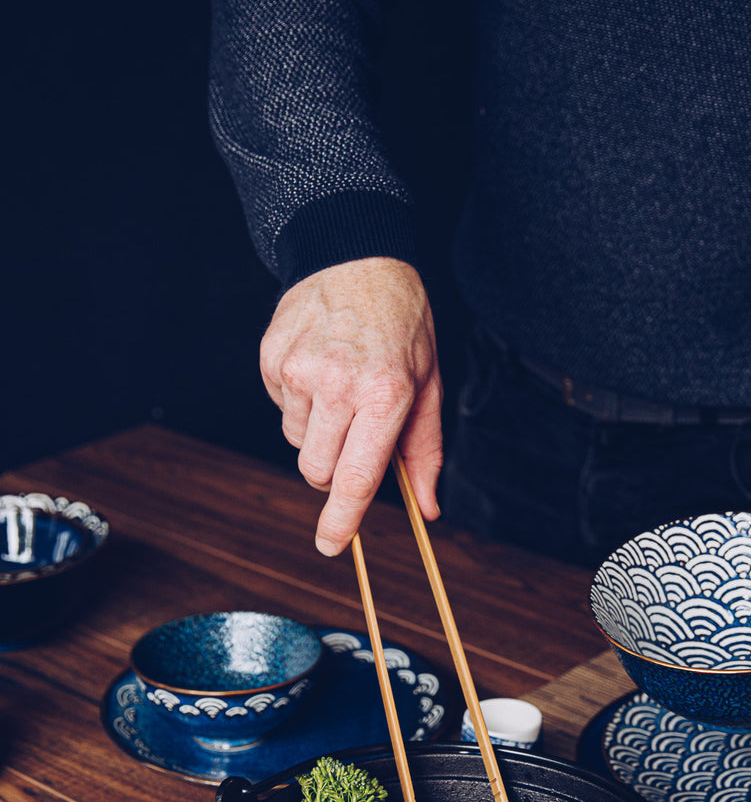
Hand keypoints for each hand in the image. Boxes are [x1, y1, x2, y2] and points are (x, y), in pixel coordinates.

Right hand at [260, 257, 442, 554]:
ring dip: (317, 430)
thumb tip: (427, 508)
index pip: (356, 476)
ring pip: (297, 441)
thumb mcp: (428, 384)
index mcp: (385, 394)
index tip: (332, 546)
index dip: (343, 519)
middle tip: (353, 437)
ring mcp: (299, 370)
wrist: (354, 255)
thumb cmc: (400, 323)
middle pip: (316, 470)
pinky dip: (299, 400)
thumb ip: (425, 452)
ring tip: (340, 386)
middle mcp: (339, 384)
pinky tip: (320, 366)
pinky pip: (281, 407)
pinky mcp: (272, 359)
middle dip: (332, 471)